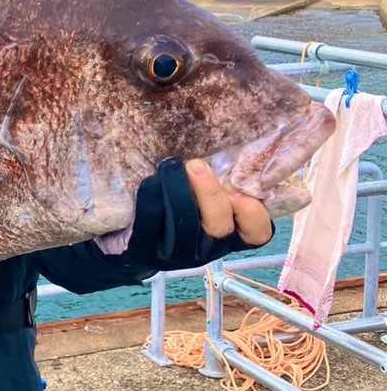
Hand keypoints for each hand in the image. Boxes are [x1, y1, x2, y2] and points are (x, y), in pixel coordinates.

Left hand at [116, 157, 273, 272]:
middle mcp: (209, 248)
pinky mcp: (148, 250)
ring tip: (171, 165)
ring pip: (185, 228)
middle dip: (210, 194)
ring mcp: (178, 254)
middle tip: (196, 165)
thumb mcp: (206, 192)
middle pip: (220, 228)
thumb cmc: (181, 201)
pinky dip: (151, 199)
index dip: (252, 213)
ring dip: (179, 192)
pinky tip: (150, 180)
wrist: (134, 233)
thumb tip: (234, 136)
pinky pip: (151, 225)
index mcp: (232, 234)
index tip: (236, 187)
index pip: (257, 233)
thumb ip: (223, 177)